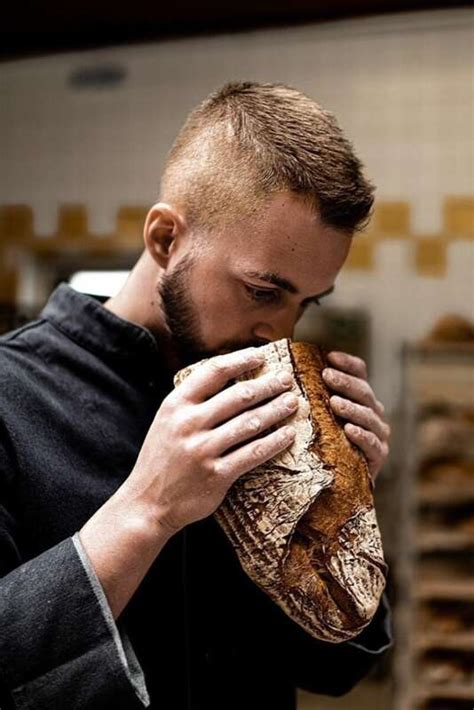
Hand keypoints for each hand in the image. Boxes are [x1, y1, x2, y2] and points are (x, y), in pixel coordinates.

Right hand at [125, 347, 297, 534]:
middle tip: (286, 379)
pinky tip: (288, 434)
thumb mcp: (167, 422)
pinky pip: (253, 453)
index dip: (240, 360)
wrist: (147, 503)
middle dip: (268, 385)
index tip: (260, 356)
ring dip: (276, 410)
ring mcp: (203, 450)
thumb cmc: (162, 458)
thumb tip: (230, 378)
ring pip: (250, 423)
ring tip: (292, 402)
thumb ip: (192, 402)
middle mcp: (188, 424)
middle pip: (238, 396)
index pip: (213, 372)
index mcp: (175, 405)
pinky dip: (274, 442)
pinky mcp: (217, 475)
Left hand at [321, 351, 389, 483]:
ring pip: (369, 416)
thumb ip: (310, 394)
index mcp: (359, 397)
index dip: (347, 363)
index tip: (329, 356)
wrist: (332, 484)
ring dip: (352, 408)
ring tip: (334, 403)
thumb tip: (284, 369)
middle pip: (364, 392)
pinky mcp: (378, 457)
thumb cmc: (319, 443)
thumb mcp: (314, 416)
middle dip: (345, 382)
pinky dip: (362, 436)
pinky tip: (349, 430)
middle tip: (326, 375)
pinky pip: (373, 444)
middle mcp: (372, 412)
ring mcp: (378, 434)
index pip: (360, 373)